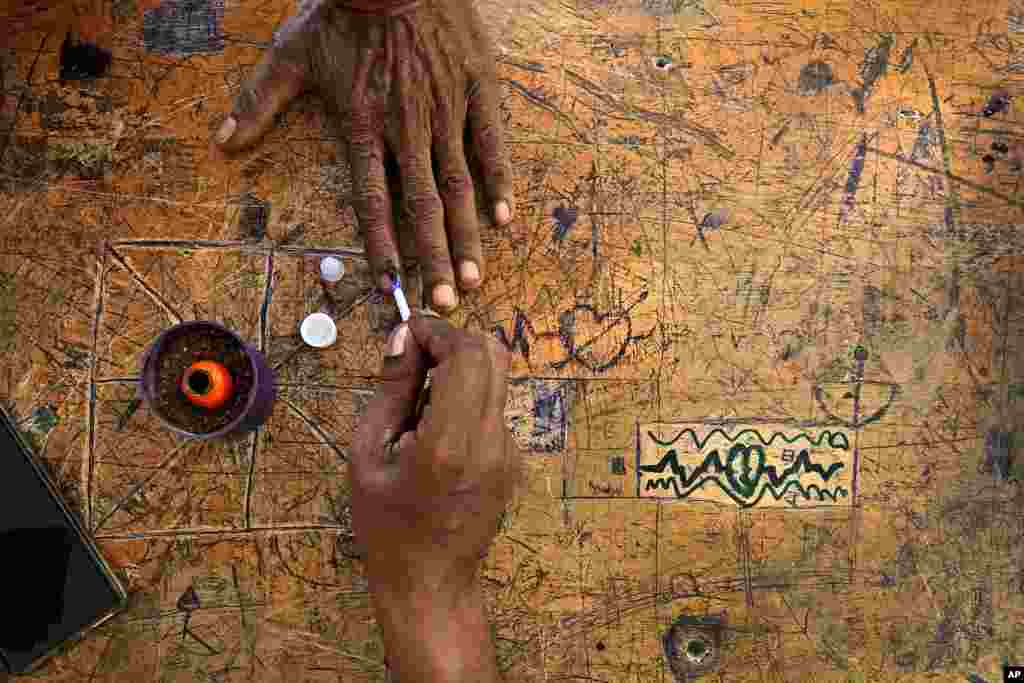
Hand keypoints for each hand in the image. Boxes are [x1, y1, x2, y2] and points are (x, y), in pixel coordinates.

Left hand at [213, 0, 515, 311]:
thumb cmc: (341, 11)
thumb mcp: (292, 54)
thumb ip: (259, 102)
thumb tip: (223, 140)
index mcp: (365, 126)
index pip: (373, 200)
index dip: (382, 245)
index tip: (391, 286)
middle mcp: (408, 129)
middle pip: (423, 206)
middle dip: (436, 259)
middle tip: (446, 302)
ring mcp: (446, 111)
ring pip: (459, 185)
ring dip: (467, 236)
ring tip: (475, 277)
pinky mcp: (476, 90)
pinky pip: (491, 143)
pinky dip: (499, 181)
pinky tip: (504, 218)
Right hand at [349, 314, 521, 600]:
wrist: (430, 585)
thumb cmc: (386, 527)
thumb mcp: (367, 455)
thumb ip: (390, 390)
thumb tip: (404, 338)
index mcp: (449, 444)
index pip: (466, 355)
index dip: (438, 331)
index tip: (408, 332)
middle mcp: (489, 443)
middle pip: (493, 355)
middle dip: (453, 342)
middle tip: (415, 359)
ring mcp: (508, 452)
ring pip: (494, 380)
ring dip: (459, 372)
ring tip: (418, 407)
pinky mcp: (513, 460)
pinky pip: (492, 409)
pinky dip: (465, 401)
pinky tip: (435, 434)